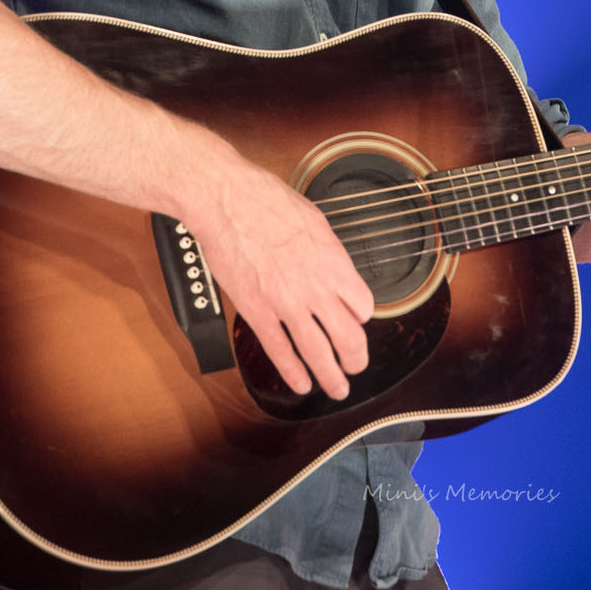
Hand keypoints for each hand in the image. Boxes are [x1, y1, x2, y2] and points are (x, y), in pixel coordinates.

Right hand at [171, 135, 374, 400]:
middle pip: (349, 337)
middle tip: (356, 367)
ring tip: (338, 388)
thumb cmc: (266, 201)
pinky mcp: (257, 311)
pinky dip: (293, 372)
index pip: (363, 306)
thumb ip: (328, 252)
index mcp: (334, 262)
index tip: (355, 320)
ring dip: (331, 377)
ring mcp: (287, 303)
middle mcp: (316, 287)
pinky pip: (280, 351)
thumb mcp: (315, 221)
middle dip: (356, 359)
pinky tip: (301, 383)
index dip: (361, 317)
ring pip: (318, 352)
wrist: (227, 201)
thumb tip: (335, 269)